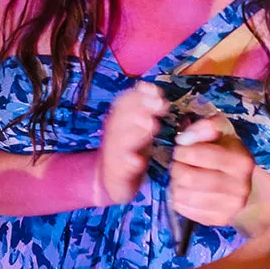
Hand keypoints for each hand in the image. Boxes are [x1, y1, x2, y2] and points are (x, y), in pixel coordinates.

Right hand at [96, 81, 162, 204]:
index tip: (155, 90)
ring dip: (134, 132)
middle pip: (121, 118)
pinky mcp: (117, 175)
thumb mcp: (138, 127)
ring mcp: (114, 155)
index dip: (138, 95)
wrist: (111, 182)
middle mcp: (114, 135)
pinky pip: (121, 168)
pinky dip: (128, 163)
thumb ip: (143, 108)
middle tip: (157, 104)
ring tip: (150, 125)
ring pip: (120, 141)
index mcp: (119, 121)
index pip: (124, 102)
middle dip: (139, 108)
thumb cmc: (130, 151)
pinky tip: (136, 161)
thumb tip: (150, 86)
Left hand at [169, 116, 256, 226]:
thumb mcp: (221, 134)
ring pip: (183, 195)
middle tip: (179, 165)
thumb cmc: (226, 154)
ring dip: (175, 184)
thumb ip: (206, 127)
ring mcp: (231, 207)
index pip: (195, 155)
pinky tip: (186, 190)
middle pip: (187, 177)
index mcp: (241, 161)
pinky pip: (183, 208)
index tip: (182, 150)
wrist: (242, 184)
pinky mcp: (218, 220)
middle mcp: (239, 187)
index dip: (181, 151)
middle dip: (176, 168)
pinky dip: (177, 198)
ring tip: (182, 178)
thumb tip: (185, 138)